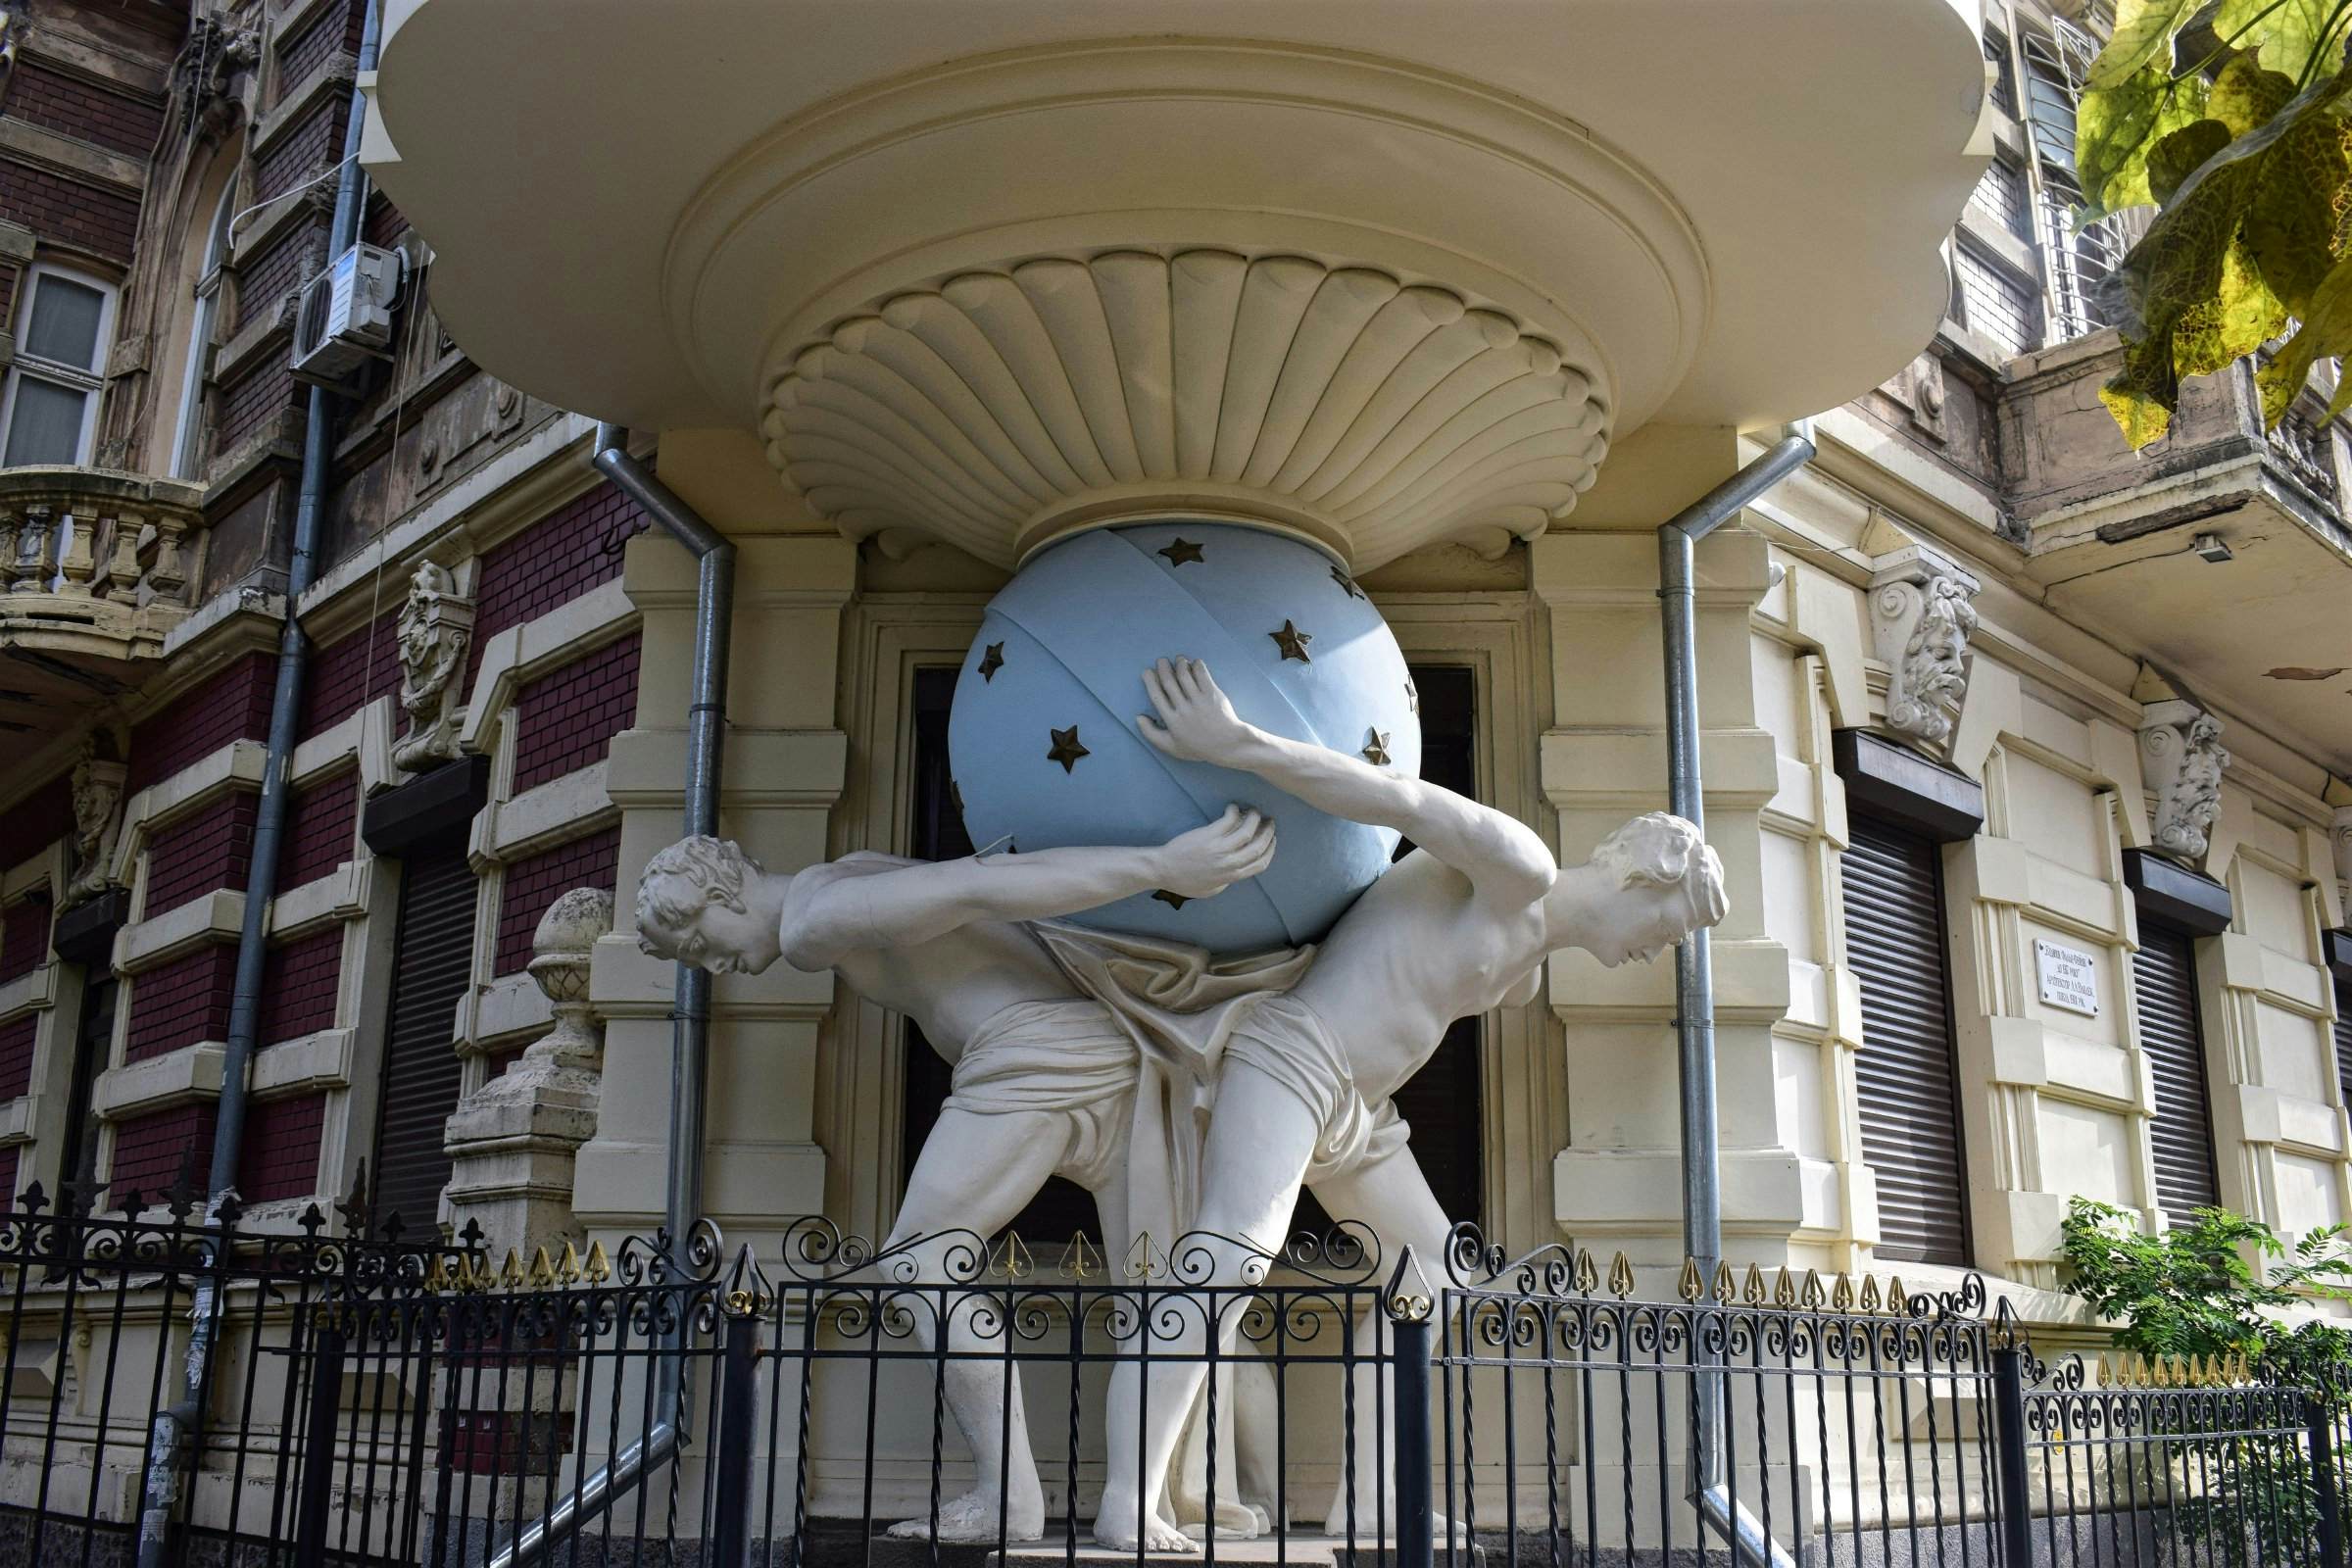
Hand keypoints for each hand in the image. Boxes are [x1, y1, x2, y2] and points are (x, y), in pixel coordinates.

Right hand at [1139, 658, 1259, 764]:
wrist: (1228, 744)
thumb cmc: (1199, 746)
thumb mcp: (1172, 747)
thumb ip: (1151, 733)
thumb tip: (1138, 717)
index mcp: (1172, 721)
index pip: (1156, 696)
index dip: (1150, 681)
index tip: (1147, 671)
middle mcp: (1184, 709)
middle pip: (1169, 682)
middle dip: (1163, 667)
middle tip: (1162, 660)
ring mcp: (1200, 701)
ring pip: (1185, 675)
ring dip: (1180, 663)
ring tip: (1179, 660)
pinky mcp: (1213, 695)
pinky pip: (1202, 674)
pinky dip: (1197, 665)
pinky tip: (1195, 663)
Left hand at [1154, 805, 1275, 897]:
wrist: (1164, 870)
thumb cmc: (1184, 881)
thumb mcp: (1211, 890)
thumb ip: (1227, 881)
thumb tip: (1237, 871)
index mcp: (1231, 877)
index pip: (1260, 864)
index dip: (1270, 850)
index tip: (1272, 840)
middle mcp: (1229, 863)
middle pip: (1258, 846)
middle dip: (1268, 832)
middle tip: (1269, 822)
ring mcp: (1219, 849)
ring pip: (1247, 831)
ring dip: (1254, 819)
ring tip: (1254, 811)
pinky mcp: (1208, 836)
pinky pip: (1228, 820)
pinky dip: (1234, 811)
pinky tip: (1232, 808)